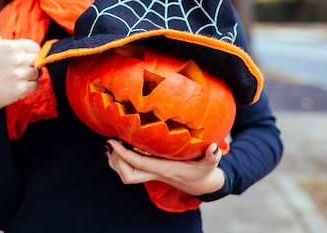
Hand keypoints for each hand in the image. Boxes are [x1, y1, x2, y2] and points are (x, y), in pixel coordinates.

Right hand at [0, 3, 41, 117]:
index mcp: (13, 46)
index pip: (35, 47)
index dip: (28, 53)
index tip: (16, 58)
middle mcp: (18, 59)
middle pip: (38, 60)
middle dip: (30, 64)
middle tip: (15, 69)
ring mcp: (21, 75)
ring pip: (39, 73)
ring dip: (30, 76)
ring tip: (15, 77)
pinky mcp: (22, 89)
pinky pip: (36, 85)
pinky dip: (29, 87)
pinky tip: (15, 86)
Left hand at [105, 141, 224, 195]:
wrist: (202, 184)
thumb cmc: (204, 170)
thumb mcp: (210, 164)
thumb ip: (213, 156)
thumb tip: (214, 148)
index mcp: (166, 169)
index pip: (139, 163)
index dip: (124, 154)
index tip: (113, 141)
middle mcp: (155, 174)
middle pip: (128, 175)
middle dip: (116, 161)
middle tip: (111, 143)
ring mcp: (151, 176)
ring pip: (126, 176)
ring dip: (116, 162)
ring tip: (111, 146)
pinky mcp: (150, 174)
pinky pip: (129, 173)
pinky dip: (120, 163)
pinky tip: (118, 152)